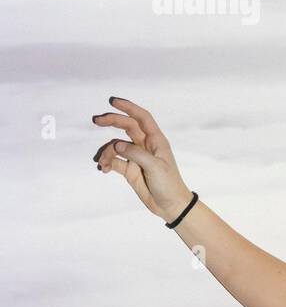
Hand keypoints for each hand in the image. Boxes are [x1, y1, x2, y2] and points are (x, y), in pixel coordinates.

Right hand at [91, 97, 193, 222]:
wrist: (170, 205)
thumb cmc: (169, 184)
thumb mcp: (155, 167)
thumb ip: (136, 154)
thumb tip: (117, 145)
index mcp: (156, 140)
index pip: (142, 118)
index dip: (129, 107)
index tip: (113, 101)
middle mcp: (146, 145)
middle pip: (126, 126)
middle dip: (112, 121)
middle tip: (96, 120)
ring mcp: (136, 156)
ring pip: (116, 146)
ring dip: (106, 152)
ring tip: (103, 164)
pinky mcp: (129, 169)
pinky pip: (114, 161)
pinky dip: (107, 163)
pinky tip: (104, 170)